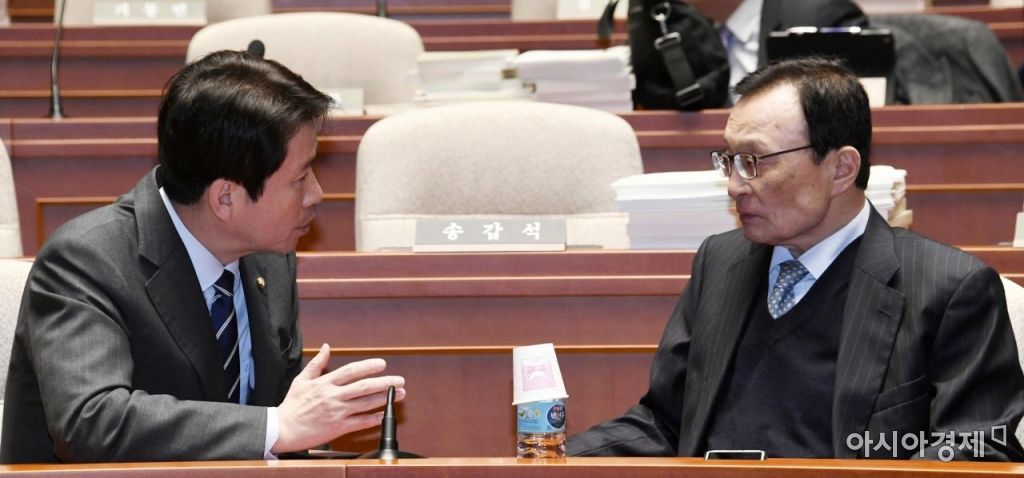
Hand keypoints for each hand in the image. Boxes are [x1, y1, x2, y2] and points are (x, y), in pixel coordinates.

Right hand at [271, 343, 405, 452]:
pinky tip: (385, 414)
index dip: (368, 366)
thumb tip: (327, 347)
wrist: (283, 429)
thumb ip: (317, 364)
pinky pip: (360, 422)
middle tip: (400, 379)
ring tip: (400, 394)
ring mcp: (337, 412)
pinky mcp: (338, 427)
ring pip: (366, 404)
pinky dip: (374, 418)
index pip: (351, 371)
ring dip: (385, 398)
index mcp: (325, 384)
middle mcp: (333, 396)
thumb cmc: (292, 405)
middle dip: (385, 382)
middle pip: (364, 387)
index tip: (382, 364)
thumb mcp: (301, 380)